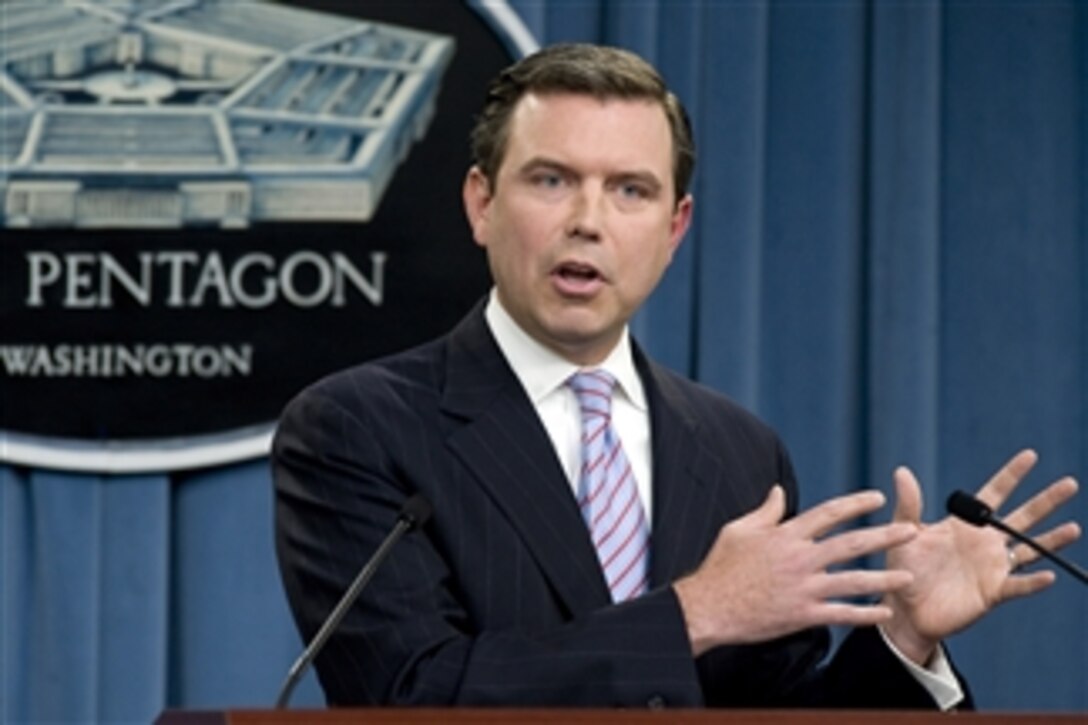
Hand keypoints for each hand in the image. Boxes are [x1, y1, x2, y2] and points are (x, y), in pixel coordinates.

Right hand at [673, 485, 917, 655]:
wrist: (708, 607)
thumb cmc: (720, 567)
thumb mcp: (738, 530)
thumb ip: (765, 511)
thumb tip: (779, 491)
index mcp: (785, 535)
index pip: (828, 513)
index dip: (855, 504)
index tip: (877, 498)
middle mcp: (799, 558)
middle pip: (850, 544)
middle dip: (884, 536)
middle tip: (911, 531)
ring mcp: (803, 587)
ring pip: (853, 581)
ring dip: (884, 579)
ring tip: (909, 578)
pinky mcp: (802, 614)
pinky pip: (840, 614)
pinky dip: (864, 614)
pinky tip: (883, 613)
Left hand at [881, 449, 1080, 665]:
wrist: (905, 609)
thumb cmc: (904, 568)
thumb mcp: (904, 532)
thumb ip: (908, 504)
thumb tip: (902, 471)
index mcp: (965, 525)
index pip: (993, 494)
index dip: (1011, 475)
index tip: (1030, 455)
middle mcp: (985, 543)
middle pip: (1022, 518)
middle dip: (1045, 501)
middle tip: (1070, 483)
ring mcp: (992, 567)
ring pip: (1029, 550)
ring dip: (1051, 539)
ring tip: (1073, 528)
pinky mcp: (992, 592)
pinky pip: (1017, 585)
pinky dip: (1033, 581)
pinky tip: (1049, 574)